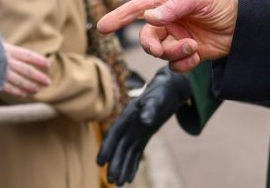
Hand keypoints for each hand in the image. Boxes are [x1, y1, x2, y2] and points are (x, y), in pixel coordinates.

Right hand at [0, 43, 51, 97]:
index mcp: (9, 50)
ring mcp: (2, 72)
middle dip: (38, 77)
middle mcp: (8, 61)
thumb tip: (17, 54)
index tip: (48, 65)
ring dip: (29, 86)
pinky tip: (23, 94)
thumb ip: (7, 51)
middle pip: (27, 70)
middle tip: (48, 83)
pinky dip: (16, 91)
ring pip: (19, 80)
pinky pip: (7, 88)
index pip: (28, 56)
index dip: (39, 60)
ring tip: (37, 91)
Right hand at [97, 0, 237, 71]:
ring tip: (193, 47)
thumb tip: (148, 16)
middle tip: (159, 50)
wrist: (244, 25)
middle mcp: (169, 22)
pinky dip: (184, 64)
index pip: (137, 10)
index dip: (118, 17)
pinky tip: (197, 55)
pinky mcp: (188, 54)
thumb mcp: (198, 0)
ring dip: (174, 54)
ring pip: (161, 54)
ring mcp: (177, 39)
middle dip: (151, 46)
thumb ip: (173, 7)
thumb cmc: (220, 5)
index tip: (102, 27)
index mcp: (167, 4)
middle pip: (146, 39)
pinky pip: (175, 66)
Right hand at [97, 66, 191, 183]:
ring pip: (126, 153)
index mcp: (127, 116)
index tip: (100, 162)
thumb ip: (150, 109)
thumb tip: (145, 121)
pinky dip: (132, 165)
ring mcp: (135, 132)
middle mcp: (128, 126)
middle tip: (111, 180)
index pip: (114, 134)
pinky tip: (129, 178)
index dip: (106, 148)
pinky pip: (136, 153)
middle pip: (119, 147)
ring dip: (122, 167)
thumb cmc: (161, 92)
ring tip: (118, 184)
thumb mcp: (157, 98)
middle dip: (114, 164)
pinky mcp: (143, 137)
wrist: (169, 90)